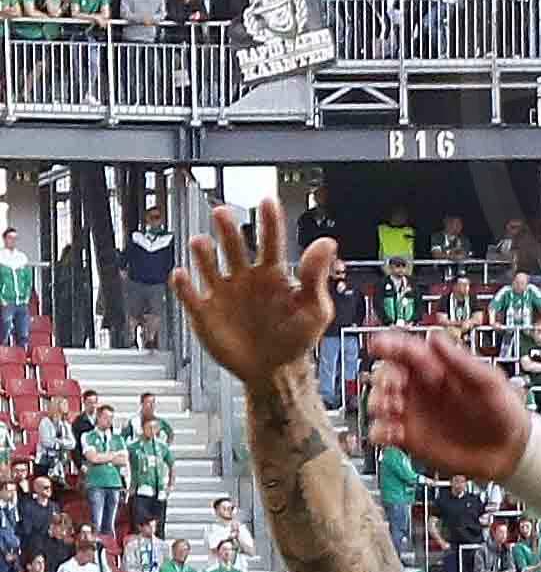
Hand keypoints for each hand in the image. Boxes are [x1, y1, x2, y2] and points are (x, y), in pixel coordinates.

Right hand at [173, 211, 333, 391]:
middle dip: (228, 230)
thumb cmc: (296, 337)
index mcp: (273, 274)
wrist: (275, 370)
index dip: (269, 221)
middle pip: (234, 247)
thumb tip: (327, 243)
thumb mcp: (314, 308)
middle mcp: (245, 278)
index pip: (270, 240)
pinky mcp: (205, 312)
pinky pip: (190, 295)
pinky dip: (184, 285)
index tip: (266, 201)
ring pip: (208, 266)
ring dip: (203, 254)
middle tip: (222, 212)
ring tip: (200, 242)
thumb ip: (317, 275)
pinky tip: (181, 275)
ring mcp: (224, 293)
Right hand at [361, 324, 535, 485]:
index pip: (406, 350)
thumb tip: (435, 337)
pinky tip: (392, 433)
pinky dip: (380, 431)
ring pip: (378, 401)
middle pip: (385, 374)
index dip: (390, 344)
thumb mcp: (489, 382)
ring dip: (378, 403)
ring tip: (394, 409)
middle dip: (384, 377)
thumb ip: (461, 361)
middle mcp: (419, 388)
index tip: (379, 345)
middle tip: (395, 386)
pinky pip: (382, 432)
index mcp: (437, 368)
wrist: (508, 450)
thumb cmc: (503, 411)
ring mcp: (411, 412)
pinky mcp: (408, 437)